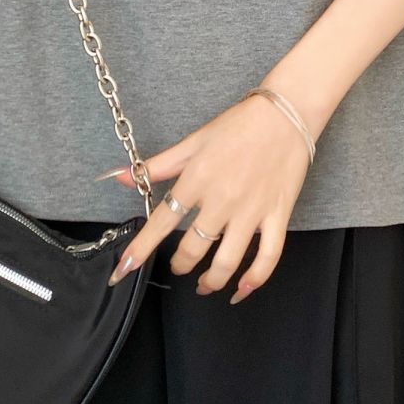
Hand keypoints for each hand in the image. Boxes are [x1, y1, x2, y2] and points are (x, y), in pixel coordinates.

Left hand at [102, 91, 313, 304]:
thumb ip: (156, 165)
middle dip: (180, 265)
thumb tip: (119, 177)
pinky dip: (254, 279)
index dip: (141, 248)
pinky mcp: (277, 216)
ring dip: (212, 281)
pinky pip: (268, 257)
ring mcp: (251, 211)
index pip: (161, 221)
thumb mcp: (193, 141)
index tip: (125, 268)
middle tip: (178, 266)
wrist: (284, 115)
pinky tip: (241, 289)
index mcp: (197, 179)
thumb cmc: (238, 125)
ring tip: (205, 284)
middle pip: (192, 249)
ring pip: (226, 261)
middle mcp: (221, 200)